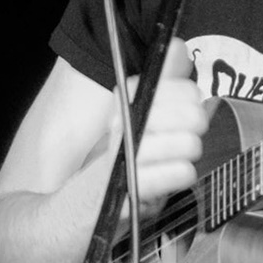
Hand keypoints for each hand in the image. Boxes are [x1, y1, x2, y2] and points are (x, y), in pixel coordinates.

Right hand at [110, 37, 210, 213]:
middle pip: (193, 114)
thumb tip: (177, 48)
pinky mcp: (130, 185)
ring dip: (186, 159)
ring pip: (190, 144)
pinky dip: (180, 179)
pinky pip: (182, 172)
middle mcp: (122, 121)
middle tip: (177, 143)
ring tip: (167, 165)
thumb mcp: (134, 119)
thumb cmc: (109, 166)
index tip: (181, 115)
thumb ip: (161, 83)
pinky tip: (164, 181)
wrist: (68, 214)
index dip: (191, 103)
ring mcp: (124, 154)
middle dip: (194, 132)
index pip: (184, 87)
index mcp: (124, 101)